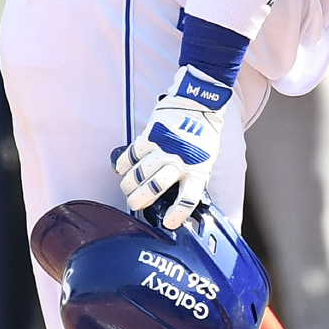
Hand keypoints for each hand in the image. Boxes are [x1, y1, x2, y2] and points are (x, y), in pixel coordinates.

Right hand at [115, 66, 230, 228]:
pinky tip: (122, 170)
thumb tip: (178, 198)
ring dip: (129, 186)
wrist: (200, 104)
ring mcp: (164, 148)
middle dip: (139, 201)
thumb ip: (193, 176)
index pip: (188, 198)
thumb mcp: (206, 159)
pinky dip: (124, 165)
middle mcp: (180, 161)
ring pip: (138, 175)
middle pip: (154, 189)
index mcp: (198, 169)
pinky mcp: (150, 136)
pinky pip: (131, 156)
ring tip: (127, 189)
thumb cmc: (203, 134)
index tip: (168, 223)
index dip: (177, 213)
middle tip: (134, 205)